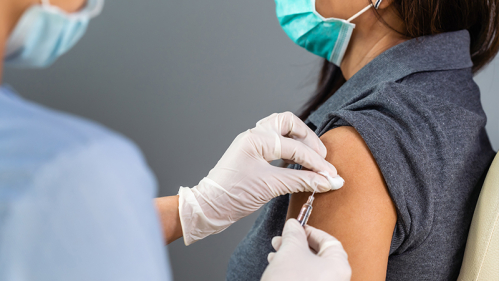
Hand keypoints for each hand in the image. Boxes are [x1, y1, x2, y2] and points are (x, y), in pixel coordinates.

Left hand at [178, 112, 343, 244]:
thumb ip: (301, 181)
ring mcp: (252, 143)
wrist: (209, 207)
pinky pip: (276, 142)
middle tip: (321, 158)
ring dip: (299, 141)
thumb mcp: (270, 187)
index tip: (331, 176)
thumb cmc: (232, 195)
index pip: (295, 147)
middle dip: (308, 139)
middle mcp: (254, 135)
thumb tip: (327, 181)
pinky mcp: (253, 153)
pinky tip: (298, 162)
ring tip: (312, 158)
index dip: (316, 163)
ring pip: (282, 129)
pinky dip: (290, 149)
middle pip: (289, 123)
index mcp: (256, 139)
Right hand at [261, 219, 351, 280]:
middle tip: (281, 239)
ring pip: (310, 269)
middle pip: (319, 255)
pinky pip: (306, 279)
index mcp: (339, 267)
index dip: (310, 231)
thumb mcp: (290, 251)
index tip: (296, 227)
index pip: (329, 241)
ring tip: (274, 253)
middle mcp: (336, 280)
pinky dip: (293, 271)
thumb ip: (293, 234)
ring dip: (291, 257)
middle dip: (297, 245)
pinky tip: (277, 267)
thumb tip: (293, 225)